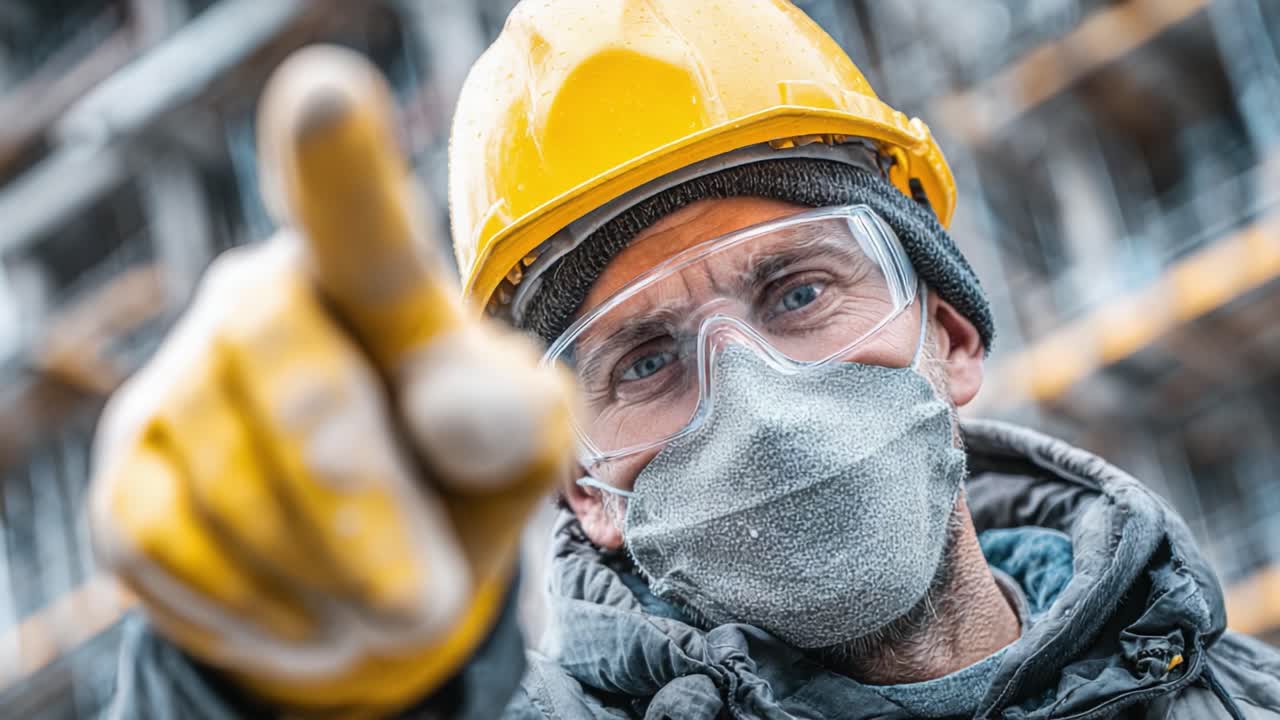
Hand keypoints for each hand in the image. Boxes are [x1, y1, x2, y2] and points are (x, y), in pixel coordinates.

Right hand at [89, 45, 573, 715]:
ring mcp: (176, 388)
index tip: (326, 97)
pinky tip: (301, 602)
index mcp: (367, 282)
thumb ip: (511, 418)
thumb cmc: (455, 482)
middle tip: (423, 602)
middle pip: (305, 398)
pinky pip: (180, 556)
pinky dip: (263, 611)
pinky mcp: (122, 480)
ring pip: (238, 495)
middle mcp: (257, 303)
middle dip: (370, 515)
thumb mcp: (517, 448)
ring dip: (330, 581)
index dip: (341, 171)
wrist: (371, 580)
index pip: (356, 226)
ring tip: (375, 601)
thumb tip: (460, 421)